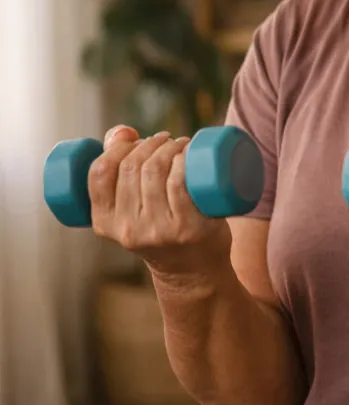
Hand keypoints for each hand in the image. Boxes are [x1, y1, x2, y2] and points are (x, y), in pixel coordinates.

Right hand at [87, 125, 231, 279]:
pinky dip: (183, 160)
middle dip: (148, 143)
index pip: (100, 172)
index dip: (117, 148)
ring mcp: (158, 230)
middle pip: (131, 167)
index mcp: (104, 223)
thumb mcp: (128, 211)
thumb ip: (118, 173)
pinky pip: (180, 183)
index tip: (135, 141)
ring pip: (155, 171)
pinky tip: (188, 152)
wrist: (192, 271)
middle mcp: (128, 229)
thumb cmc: (159, 230)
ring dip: (168, 146)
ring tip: (179, 143)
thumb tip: (121, 132)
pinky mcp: (187, 228)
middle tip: (165, 140)